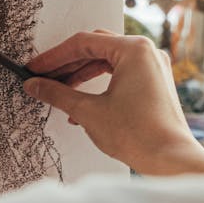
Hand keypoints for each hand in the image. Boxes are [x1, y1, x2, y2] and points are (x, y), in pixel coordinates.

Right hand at [24, 30, 203, 175]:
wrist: (169, 159)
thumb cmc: (137, 134)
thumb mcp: (87, 111)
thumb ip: (57, 93)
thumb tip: (34, 85)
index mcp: (133, 50)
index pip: (83, 44)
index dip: (53, 57)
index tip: (34, 68)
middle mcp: (146, 53)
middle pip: (95, 48)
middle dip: (66, 64)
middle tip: (42, 77)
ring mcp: (152, 68)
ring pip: (106, 61)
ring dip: (79, 75)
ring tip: (57, 91)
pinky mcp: (154, 83)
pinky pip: (119, 74)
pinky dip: (96, 84)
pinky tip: (78, 104)